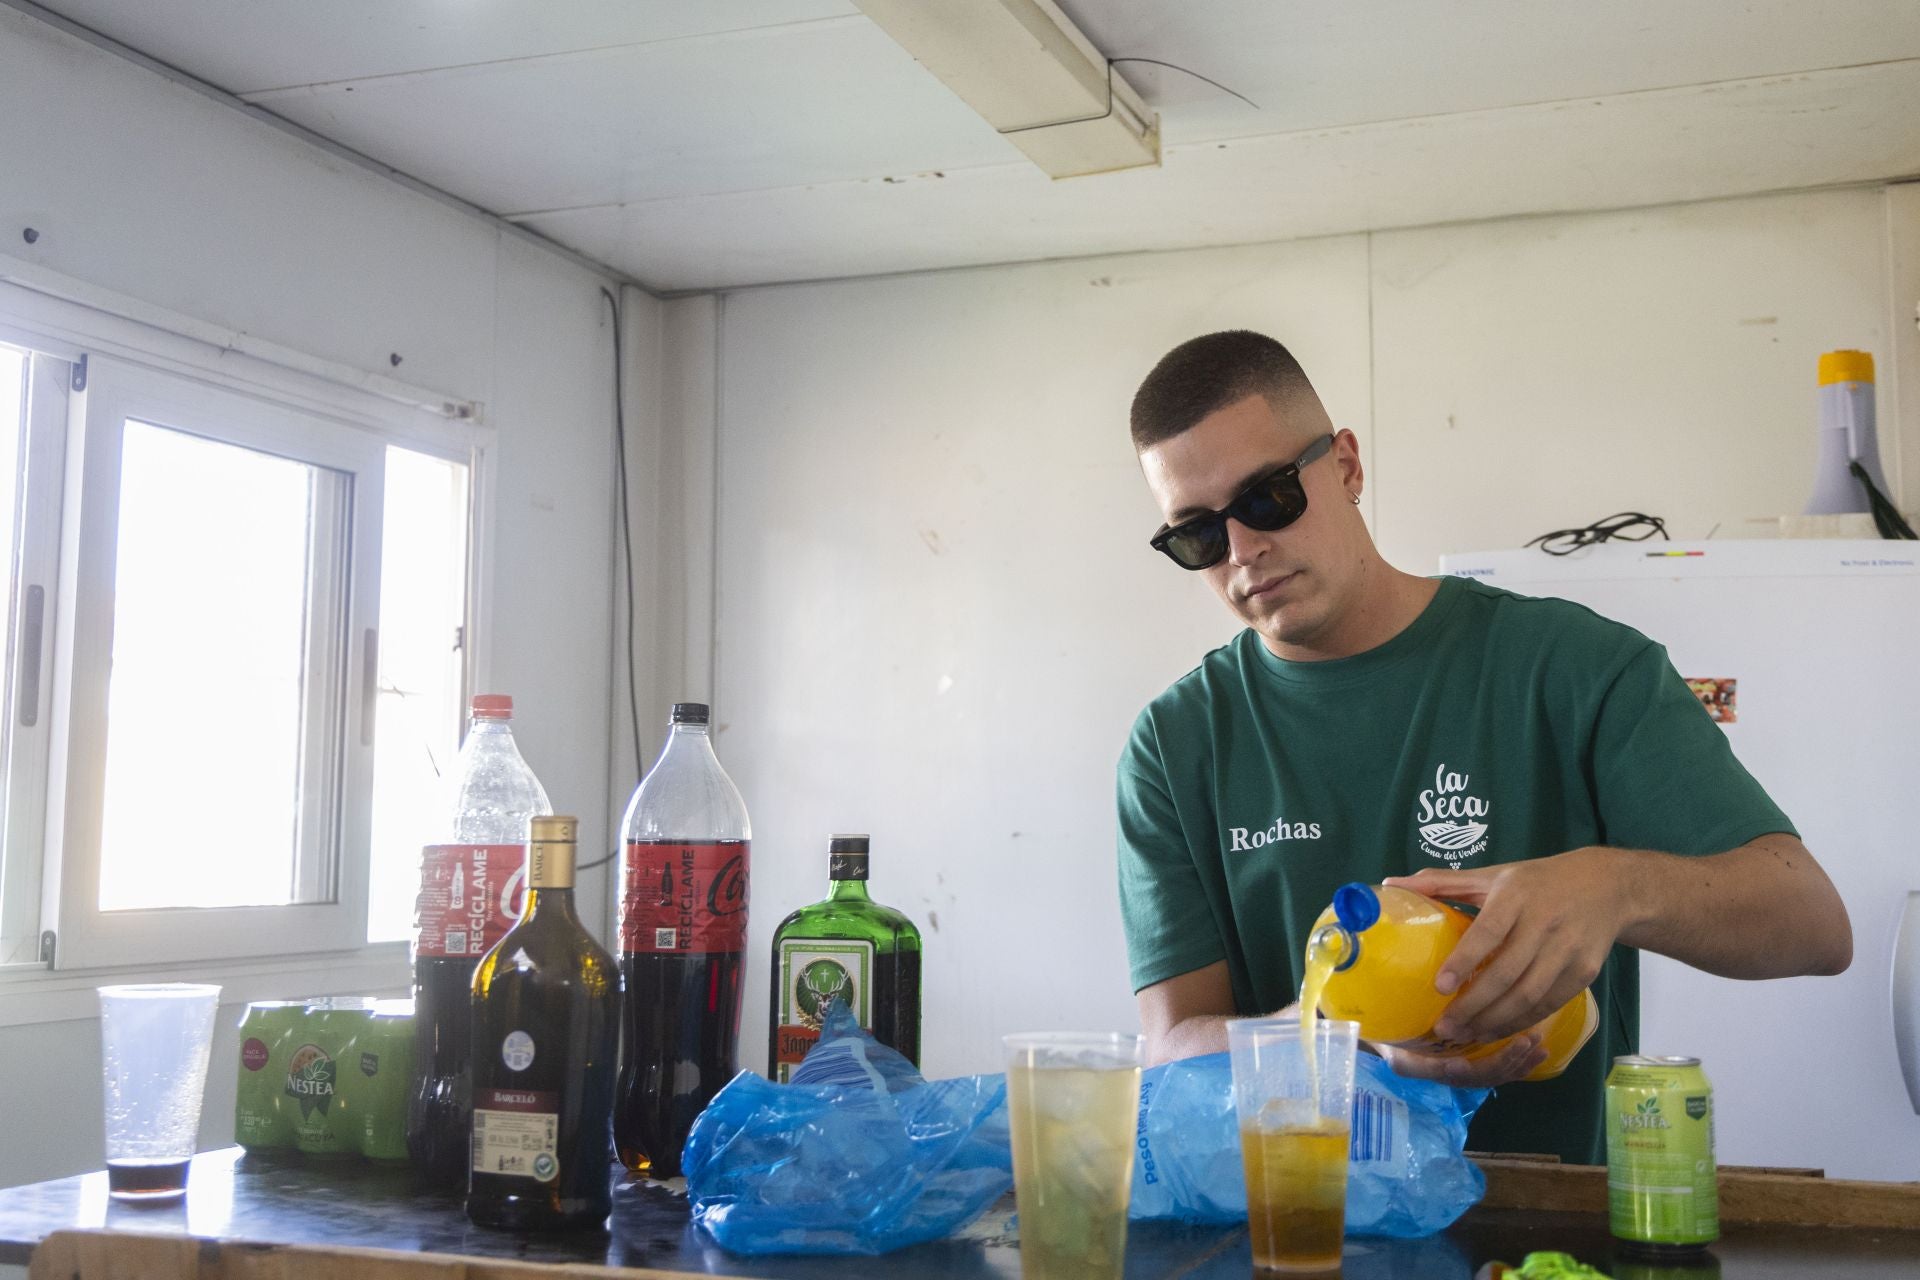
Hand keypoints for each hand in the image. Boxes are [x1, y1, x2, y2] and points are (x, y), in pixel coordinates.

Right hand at [1376, 1033, 1546, 1087]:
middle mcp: (1460, 1076)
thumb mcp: (1396, 1056)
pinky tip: (1540, 1049)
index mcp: (1442, 1074)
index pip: (1468, 1073)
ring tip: (1538, 1042)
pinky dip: (1523, 1060)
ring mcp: (1471, 1071)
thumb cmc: (1395, 1045)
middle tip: (1529, 1040)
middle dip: (1511, 1058)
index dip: (1486, 1063)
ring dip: (1522, 1059)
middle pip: (1491, 1074)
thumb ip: (1405, 1063)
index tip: (1507, 1045)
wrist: (1393, 1045)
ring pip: (1501, 1072)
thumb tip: (1416, 1062)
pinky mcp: (1480, 1062)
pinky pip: (1505, 1066)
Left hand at [1383, 849, 1630, 1042]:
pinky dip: (1522, 1022)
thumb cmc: (1537, 882)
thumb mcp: (1493, 875)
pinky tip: (1497, 1030)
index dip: (1464, 961)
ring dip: (1495, 1021)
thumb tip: (1390, 883)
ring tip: (1466, 1035)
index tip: (1440, 987)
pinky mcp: (1584, 972)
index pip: (1488, 933)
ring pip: (1529, 995)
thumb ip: (1442, 882)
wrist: (1607, 887)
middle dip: (1475, 1006)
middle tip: (1445, 1027)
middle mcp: (1544, 923)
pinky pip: (1549, 1004)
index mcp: (1516, 896)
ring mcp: (1568, 950)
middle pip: (1507, 974)